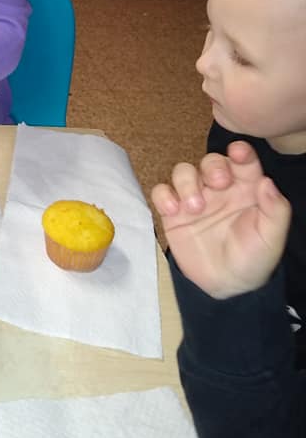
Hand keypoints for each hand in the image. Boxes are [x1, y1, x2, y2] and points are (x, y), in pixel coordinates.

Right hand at [151, 141, 290, 299]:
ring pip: (183, 171)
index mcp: (245, 189)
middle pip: (210, 160)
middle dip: (212, 166)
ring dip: (186, 182)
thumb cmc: (253, 258)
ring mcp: (194, 197)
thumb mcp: (271, 238)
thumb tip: (266, 182)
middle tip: (217, 183)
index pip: (243, 161)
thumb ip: (275, 210)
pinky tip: (172, 210)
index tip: (237, 152)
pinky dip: (163, 195)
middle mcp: (219, 188)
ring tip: (194, 208)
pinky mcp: (173, 212)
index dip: (240, 152)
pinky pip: (161, 191)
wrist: (225, 285)